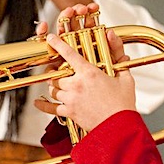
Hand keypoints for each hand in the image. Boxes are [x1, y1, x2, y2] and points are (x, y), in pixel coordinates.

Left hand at [34, 4, 136, 131]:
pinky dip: (43, 105)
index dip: (58, 44)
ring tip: (59, 83)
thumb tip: (112, 36)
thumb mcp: (124, 76)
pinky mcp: (69, 113)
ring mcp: (71, 99)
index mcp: (89, 73)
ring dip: (55, 85)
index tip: (51, 38)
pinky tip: (38, 102)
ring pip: (53, 88)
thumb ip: (117, 53)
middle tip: (59, 68)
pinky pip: (51, 108)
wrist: (120, 128)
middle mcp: (76, 85)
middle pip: (57, 74)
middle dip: (56, 70)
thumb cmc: (123, 104)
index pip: (69, 54)